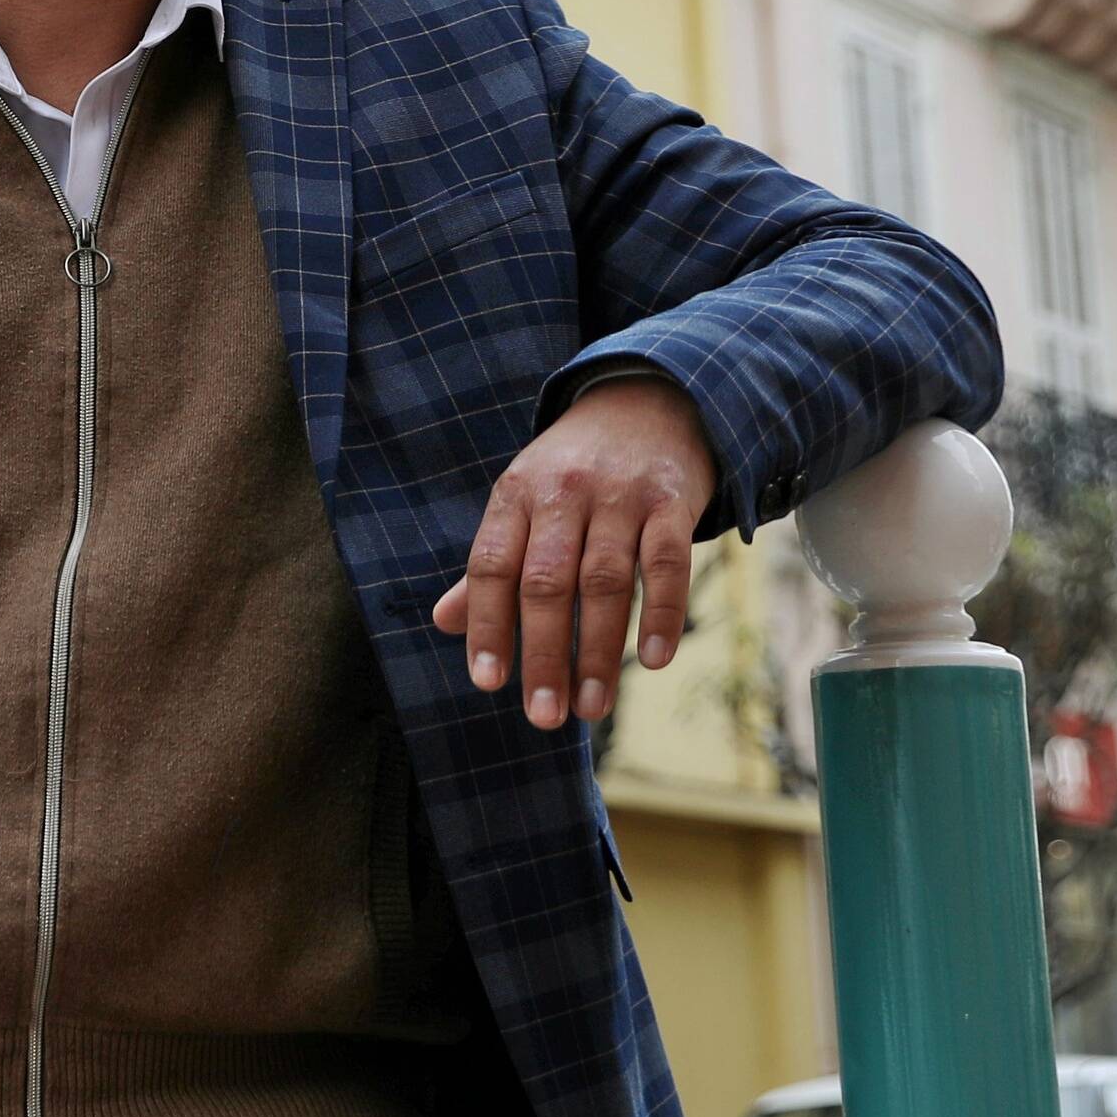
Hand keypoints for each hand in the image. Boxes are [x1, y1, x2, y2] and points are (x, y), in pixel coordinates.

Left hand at [432, 375, 719, 730]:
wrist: (650, 400)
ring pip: (603, 581)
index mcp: (515, 494)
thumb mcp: (523, 501)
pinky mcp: (671, 501)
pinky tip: (654, 661)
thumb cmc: (575, 469)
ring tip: (592, 708)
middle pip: (545, 583)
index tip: (486, 682)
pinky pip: (666, 563)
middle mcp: (562, 492)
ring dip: (598, 652)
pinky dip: (660, 614)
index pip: (491, 566)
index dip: (486, 626)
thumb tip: (444, 622)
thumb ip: (491, 563)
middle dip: (542, 654)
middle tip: (542, 716)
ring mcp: (619, 495)